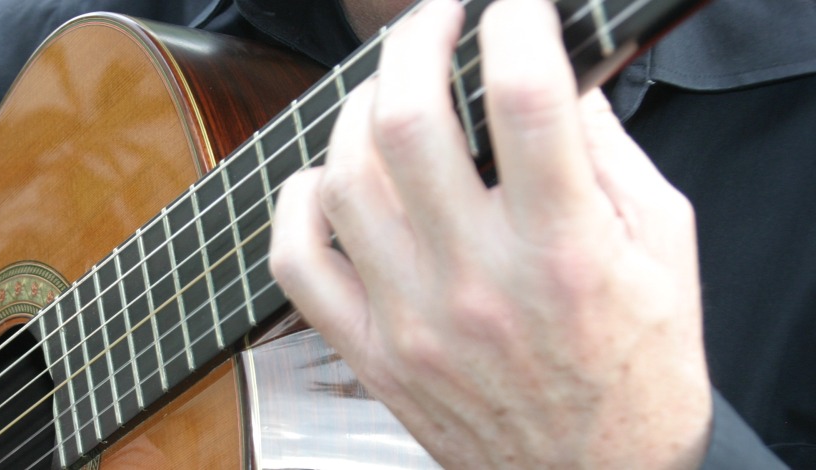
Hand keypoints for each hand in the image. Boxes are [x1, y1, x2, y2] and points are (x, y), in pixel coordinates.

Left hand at [269, 0, 710, 466]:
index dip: (513, 25)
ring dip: (358, 111)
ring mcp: (412, 320)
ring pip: (344, 178)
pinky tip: (330, 177)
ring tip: (389, 96)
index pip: (523, 100)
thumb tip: (562, 81)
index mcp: (566, 251)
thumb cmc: (638, 375)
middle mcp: (479, 282)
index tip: (513, 11)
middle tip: (435, 24)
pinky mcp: (371, 352)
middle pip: (408, 124)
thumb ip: (614, 158)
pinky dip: (297, 200)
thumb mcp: (667, 253)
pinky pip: (296, 259)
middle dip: (415, 43)